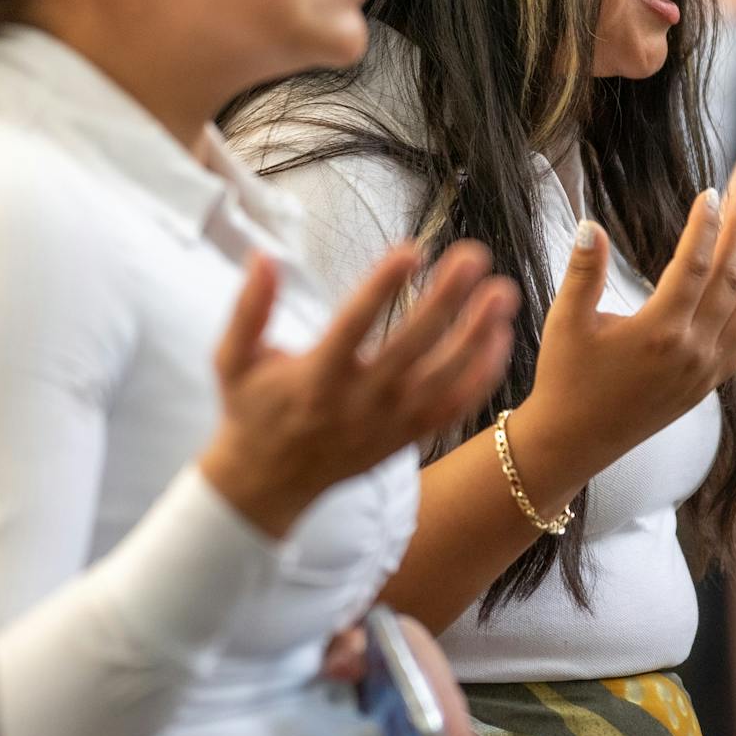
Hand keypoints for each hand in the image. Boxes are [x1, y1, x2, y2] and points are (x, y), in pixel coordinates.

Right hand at [200, 242, 518, 538]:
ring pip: (444, 379)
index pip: (354, 325)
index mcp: (315, 378)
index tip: (411, 249)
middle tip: (474, 256)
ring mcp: (388, 423)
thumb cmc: (251, 412)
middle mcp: (358, 402)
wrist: (267, 486)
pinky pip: (453, 407)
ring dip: (477, 335)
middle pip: (412, 346)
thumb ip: (249, 309)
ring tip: (503, 292)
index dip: (383, 287)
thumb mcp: (232, 360)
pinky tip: (501, 337)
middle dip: (447, 299)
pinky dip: (481, 375)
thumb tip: (263, 256)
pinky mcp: (407, 437)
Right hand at [511, 186, 735, 492]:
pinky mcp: (708, 386)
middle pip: (731, 279)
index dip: (706, 223)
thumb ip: (583, 271)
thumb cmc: (565, 377)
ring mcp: (705, 371)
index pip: (694, 263)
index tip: (711, 192)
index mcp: (658, 331)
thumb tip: (590, 224)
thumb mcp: (566, 321)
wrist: (575, 440)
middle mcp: (691, 351)